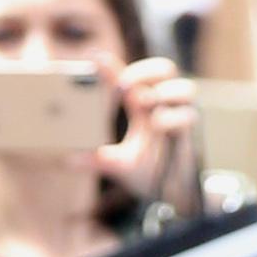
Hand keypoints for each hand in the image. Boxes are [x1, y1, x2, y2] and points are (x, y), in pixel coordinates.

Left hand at [97, 54, 195, 207]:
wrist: (173, 198)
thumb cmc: (149, 174)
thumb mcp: (118, 164)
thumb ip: (96, 160)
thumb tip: (67, 160)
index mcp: (143, 106)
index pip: (132, 77)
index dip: (114, 67)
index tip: (96, 59)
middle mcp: (163, 107)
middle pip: (165, 69)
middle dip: (147, 71)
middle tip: (125, 85)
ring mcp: (178, 119)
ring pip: (185, 88)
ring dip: (165, 91)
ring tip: (144, 102)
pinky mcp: (190, 135)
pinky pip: (188, 116)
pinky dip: (172, 117)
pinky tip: (157, 125)